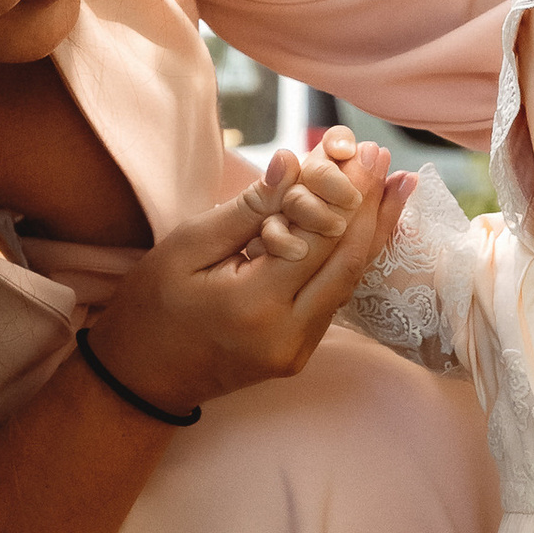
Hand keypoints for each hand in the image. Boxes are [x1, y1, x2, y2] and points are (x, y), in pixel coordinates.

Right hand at [85, 139, 411, 412]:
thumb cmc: (150, 308)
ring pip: (350, 282)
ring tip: (394, 183)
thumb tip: (291, 164)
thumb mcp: (186, 248)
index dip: (348, 193)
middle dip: (372, 206)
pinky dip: (350, 256)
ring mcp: (298, 351)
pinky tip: (367, 225)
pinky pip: (335, 297)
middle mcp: (288, 335)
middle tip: (382, 158)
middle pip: (350, 263)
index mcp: (256, 306)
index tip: (362, 151)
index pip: (320, 240)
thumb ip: (247, 210)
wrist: (139, 381)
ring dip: (371, 231)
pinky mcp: (299, 353)